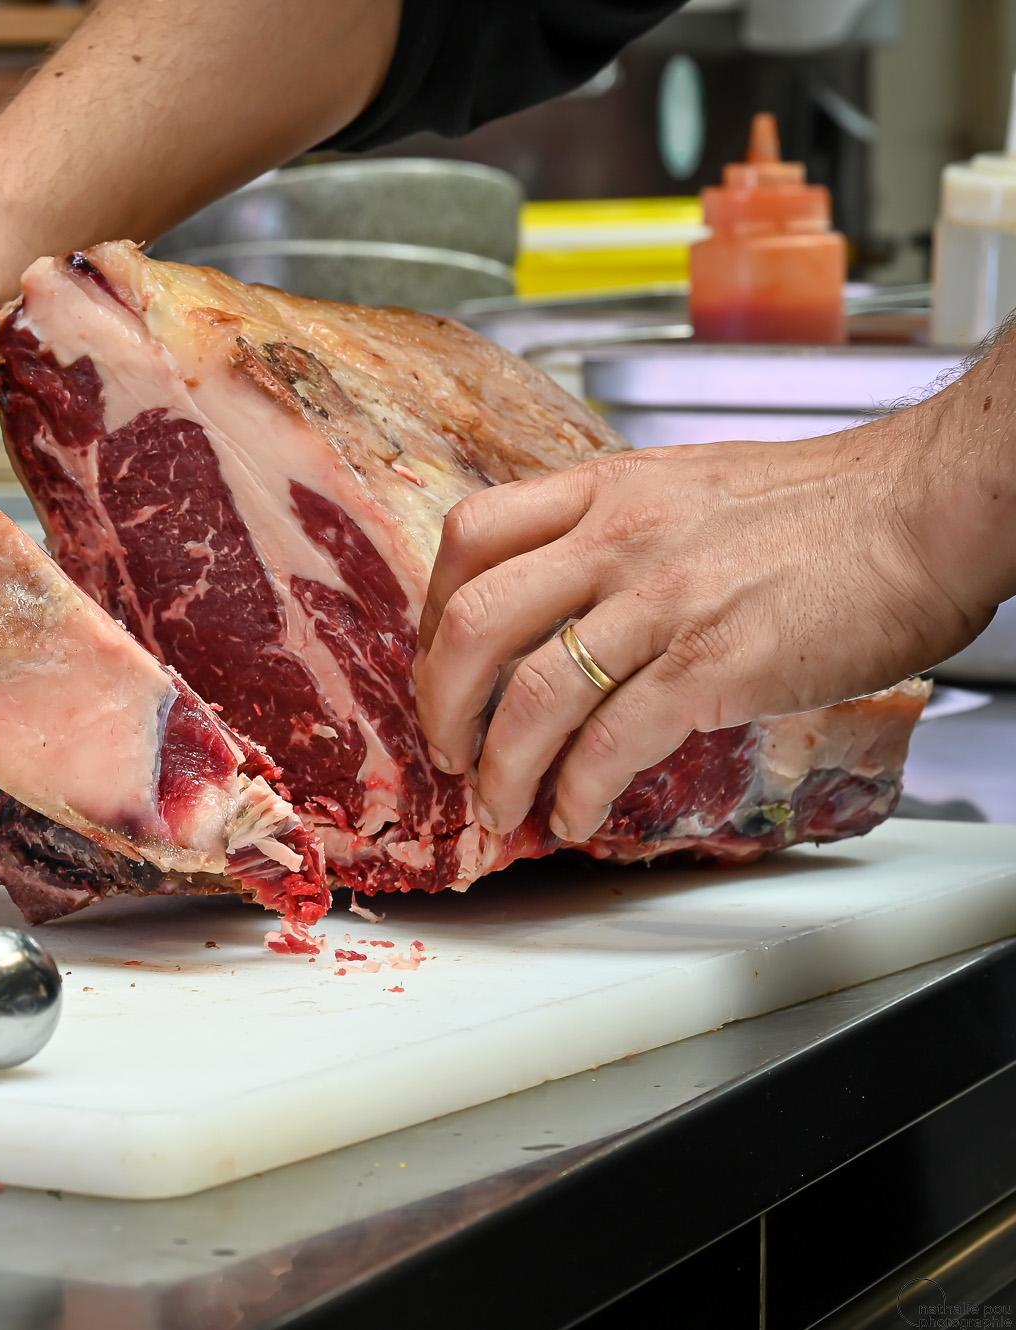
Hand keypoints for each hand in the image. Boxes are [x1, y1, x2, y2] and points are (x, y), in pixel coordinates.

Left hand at [412, 421, 990, 842]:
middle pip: (471, 623)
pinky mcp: (714, 663)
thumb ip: (620, 533)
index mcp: (605, 492)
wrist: (926, 508)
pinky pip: (613, 742)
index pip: (469, 536)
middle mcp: (616, 539)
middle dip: (439, 704)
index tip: (435, 662)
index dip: (431, 611)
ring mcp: (662, 601)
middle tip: (447, 751)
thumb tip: (571, 597)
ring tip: (501, 805)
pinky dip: (580, 791)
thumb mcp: (687, 489)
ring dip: (500, 769)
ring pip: (531, 695)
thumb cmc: (826, 505)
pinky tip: (577, 813)